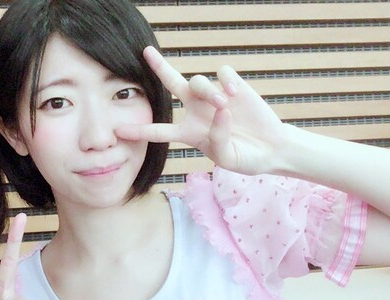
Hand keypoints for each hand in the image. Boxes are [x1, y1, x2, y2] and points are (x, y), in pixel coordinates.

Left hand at [115, 46, 287, 175]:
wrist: (271, 148)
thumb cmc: (246, 157)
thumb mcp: (229, 158)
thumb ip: (219, 139)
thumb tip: (219, 111)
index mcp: (189, 133)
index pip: (160, 131)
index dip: (140, 131)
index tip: (118, 131)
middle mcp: (197, 111)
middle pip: (172, 84)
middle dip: (159, 67)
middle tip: (146, 52)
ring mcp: (213, 96)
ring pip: (198, 81)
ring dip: (208, 91)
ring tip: (224, 104)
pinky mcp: (233, 85)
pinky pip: (221, 73)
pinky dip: (225, 80)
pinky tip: (233, 93)